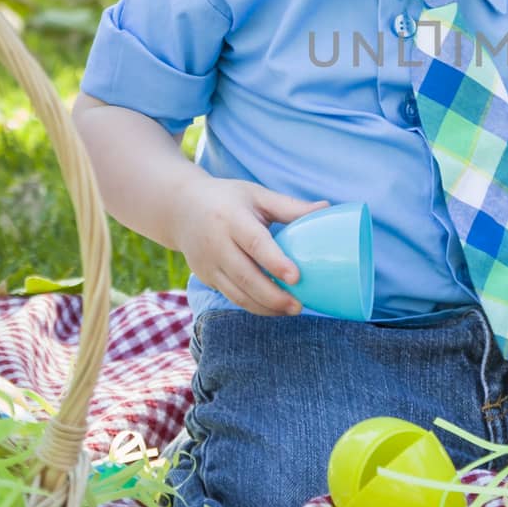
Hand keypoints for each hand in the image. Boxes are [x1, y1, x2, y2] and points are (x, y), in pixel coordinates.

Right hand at [172, 175, 329, 316]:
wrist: (180, 208)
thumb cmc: (227, 199)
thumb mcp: (256, 195)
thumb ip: (290, 206)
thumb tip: (327, 209)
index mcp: (230, 218)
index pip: (254, 243)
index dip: (275, 262)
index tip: (297, 277)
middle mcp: (215, 243)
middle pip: (244, 275)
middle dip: (272, 295)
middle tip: (299, 305)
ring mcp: (207, 264)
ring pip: (236, 293)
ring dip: (264, 306)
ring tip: (291, 310)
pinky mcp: (206, 277)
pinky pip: (231, 296)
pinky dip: (252, 306)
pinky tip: (273, 309)